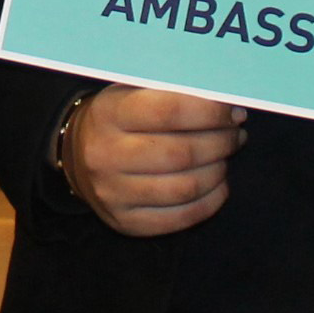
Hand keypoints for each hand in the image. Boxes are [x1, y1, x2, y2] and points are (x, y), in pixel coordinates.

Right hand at [61, 84, 246, 235]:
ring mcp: (114, 194)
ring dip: (218, 172)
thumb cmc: (119, 117)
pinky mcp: (126, 223)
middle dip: (220, 143)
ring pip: (185, 188)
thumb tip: (222, 95)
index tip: (233, 111)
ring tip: (225, 157)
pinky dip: (210, 202)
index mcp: (108, 114)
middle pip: (182, 153)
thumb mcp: (131, 91)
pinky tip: (218, 185)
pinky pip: (181, 218)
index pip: (169, 111)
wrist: (77, 156)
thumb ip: (170, 90)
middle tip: (236, 134)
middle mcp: (106, 155)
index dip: (210, 111)